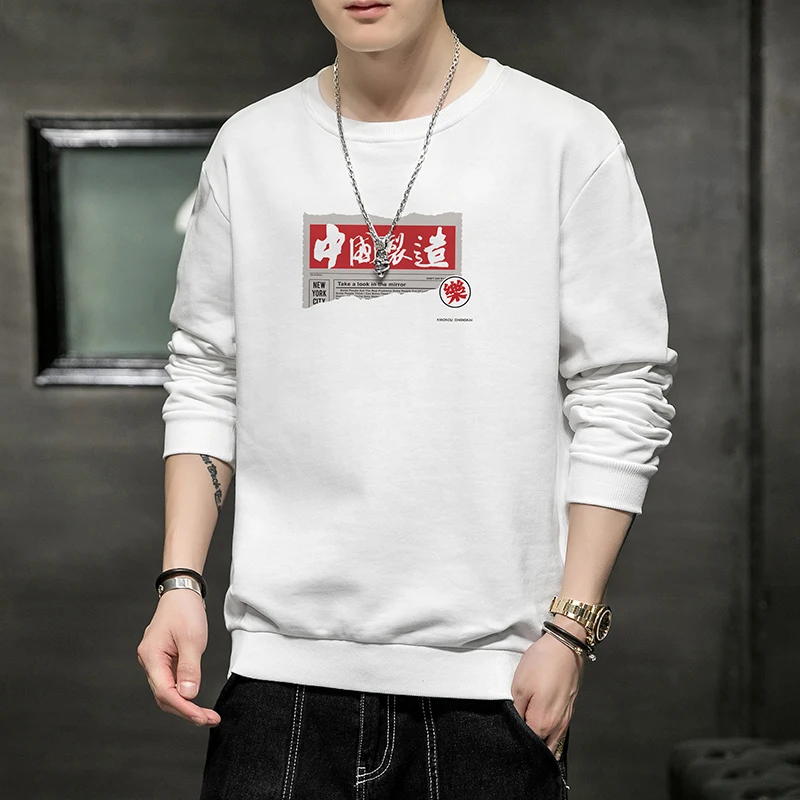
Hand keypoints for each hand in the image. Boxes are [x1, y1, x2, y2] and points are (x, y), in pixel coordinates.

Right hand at [136, 589, 219, 727]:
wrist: (181, 590)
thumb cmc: (185, 610)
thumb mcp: (192, 639)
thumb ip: (189, 668)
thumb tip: (188, 696)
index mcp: (151, 657)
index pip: (166, 692)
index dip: (184, 708)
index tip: (203, 717)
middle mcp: (148, 661)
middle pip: (164, 696)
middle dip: (186, 711)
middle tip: (209, 719)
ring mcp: (155, 661)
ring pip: (167, 691)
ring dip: (185, 704)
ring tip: (206, 714)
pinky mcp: (163, 659)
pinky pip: (170, 681)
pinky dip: (183, 692)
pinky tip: (195, 698)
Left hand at [510, 626, 585, 757]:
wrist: (566, 646)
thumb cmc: (542, 663)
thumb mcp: (519, 686)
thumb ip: (517, 711)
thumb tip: (516, 726)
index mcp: (542, 723)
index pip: (529, 746)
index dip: (518, 744)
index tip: (509, 738)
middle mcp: (557, 726)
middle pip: (543, 747)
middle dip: (532, 747)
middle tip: (519, 738)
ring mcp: (566, 718)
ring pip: (553, 741)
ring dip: (543, 741)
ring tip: (529, 732)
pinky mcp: (570, 709)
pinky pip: (559, 730)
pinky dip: (551, 732)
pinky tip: (541, 724)